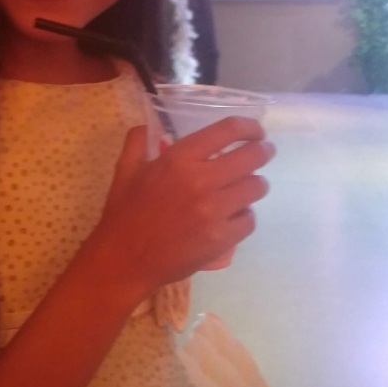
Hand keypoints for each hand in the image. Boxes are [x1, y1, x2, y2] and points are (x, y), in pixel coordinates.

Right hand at [94, 117, 274, 296]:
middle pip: (252, 157)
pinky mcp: (221, 239)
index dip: (249, 127)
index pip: (228, 131)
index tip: (256, 131)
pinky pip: (250, 220)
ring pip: (256, 188)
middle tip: (263, 153)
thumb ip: (137, 142)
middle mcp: (201, 180)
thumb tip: (147, 126)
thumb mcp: (125, 171)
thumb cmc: (124, 213)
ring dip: (255, 184)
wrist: (124, 260)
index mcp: (179, 158)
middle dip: (262, 152)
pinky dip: (245, 216)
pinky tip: (236, 215)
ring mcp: (214, 211)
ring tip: (248, 187)